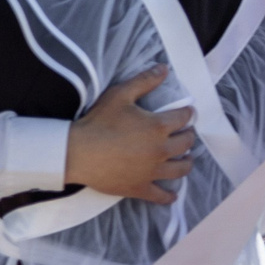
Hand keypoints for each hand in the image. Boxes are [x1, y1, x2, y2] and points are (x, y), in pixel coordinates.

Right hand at [64, 63, 195, 203]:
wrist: (76, 152)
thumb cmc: (97, 122)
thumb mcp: (119, 95)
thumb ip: (144, 81)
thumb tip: (164, 68)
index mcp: (158, 127)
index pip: (183, 118)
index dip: (187, 113)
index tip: (187, 112)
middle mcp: (161, 150)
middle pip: (186, 143)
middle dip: (188, 136)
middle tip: (186, 134)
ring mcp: (152, 172)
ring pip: (180, 169)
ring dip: (186, 163)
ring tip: (186, 159)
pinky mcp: (140, 188)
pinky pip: (160, 195)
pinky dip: (168, 196)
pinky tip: (172, 196)